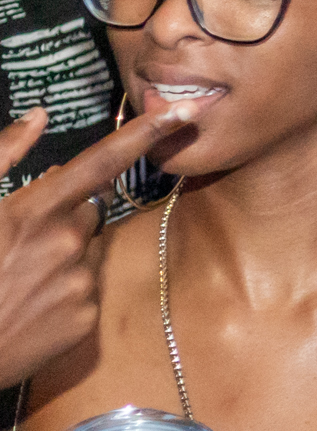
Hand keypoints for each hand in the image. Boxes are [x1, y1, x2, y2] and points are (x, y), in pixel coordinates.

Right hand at [0, 101, 200, 390]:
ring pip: (87, 251)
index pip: (103, 162)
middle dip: (64, 216)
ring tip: (17, 276)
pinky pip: (86, 288)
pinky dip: (64, 289)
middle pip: (88, 211)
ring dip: (63, 254)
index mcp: (34, 213)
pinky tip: (29, 302)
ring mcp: (80, 285)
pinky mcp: (85, 320)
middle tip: (20, 242)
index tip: (185, 110)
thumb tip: (40, 115)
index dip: (147, 132)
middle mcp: (66, 245)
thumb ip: (2, 156)